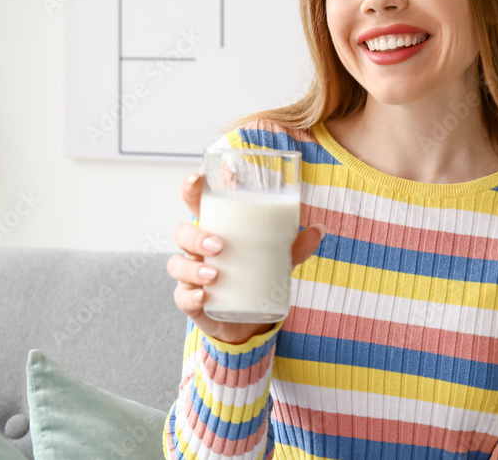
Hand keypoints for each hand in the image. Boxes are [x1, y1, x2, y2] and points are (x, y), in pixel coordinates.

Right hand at [166, 173, 325, 344]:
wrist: (249, 320)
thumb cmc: (256, 276)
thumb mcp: (278, 259)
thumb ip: (295, 246)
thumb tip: (320, 229)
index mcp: (216, 230)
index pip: (196, 204)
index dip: (191, 189)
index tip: (197, 178)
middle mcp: (197, 250)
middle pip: (182, 233)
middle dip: (195, 236)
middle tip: (219, 245)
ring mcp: (191, 276)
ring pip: (177, 265)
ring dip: (193, 269)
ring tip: (214, 275)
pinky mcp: (191, 301)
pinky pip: (182, 297)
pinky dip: (190, 296)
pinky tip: (203, 297)